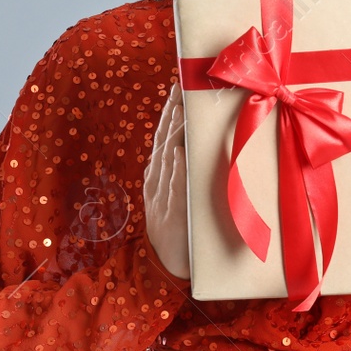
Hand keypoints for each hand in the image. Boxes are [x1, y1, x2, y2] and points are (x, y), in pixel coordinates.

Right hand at [143, 80, 190, 279]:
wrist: (169, 267)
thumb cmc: (182, 228)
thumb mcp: (178, 194)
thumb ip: (183, 169)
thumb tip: (193, 141)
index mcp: (160, 172)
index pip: (165, 132)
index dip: (172, 107)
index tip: (181, 83)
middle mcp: (158, 180)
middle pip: (165, 138)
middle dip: (175, 110)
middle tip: (185, 84)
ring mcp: (162, 197)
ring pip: (167, 158)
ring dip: (175, 132)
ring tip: (183, 108)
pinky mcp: (171, 215)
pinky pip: (173, 188)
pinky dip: (176, 170)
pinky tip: (179, 152)